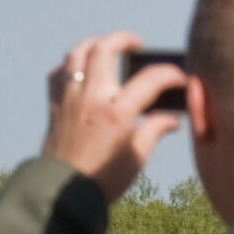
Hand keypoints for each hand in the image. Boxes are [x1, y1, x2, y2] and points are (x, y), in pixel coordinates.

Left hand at [43, 31, 184, 203]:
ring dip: (94, 44)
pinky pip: (57, 74)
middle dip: (124, 39)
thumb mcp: (137, 157)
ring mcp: (70, 99)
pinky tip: (79, 71)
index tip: (178, 78)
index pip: (150, 79)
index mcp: (117, 112)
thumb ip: (154, 130)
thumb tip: (172, 119)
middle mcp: (92, 98)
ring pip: (77, 54)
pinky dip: (69, 66)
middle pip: (105, 48)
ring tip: (107, 47)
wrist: (62, 194)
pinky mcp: (54, 106)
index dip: (170, 74)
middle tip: (136, 44)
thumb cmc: (103, 179)